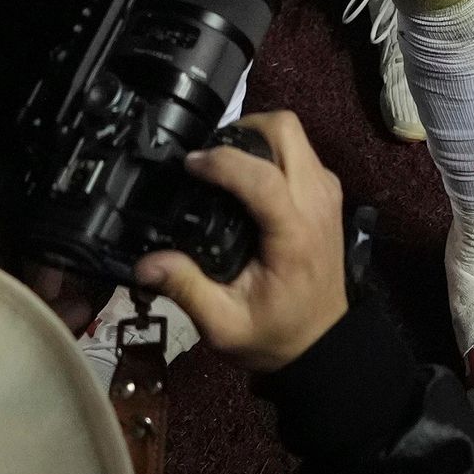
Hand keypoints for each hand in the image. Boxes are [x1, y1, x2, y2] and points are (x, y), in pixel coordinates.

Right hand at [133, 113, 346, 373]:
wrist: (322, 343)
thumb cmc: (275, 334)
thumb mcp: (224, 325)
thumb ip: (187, 289)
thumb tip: (145, 263)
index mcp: (295, 233)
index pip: (263, 177)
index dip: (223, 162)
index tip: (190, 164)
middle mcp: (317, 202)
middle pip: (287, 130)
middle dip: (244, 130)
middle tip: (209, 155)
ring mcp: (327, 193)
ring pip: (295, 135)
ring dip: (258, 138)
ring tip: (222, 165)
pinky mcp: (328, 193)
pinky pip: (301, 151)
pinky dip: (272, 151)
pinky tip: (245, 177)